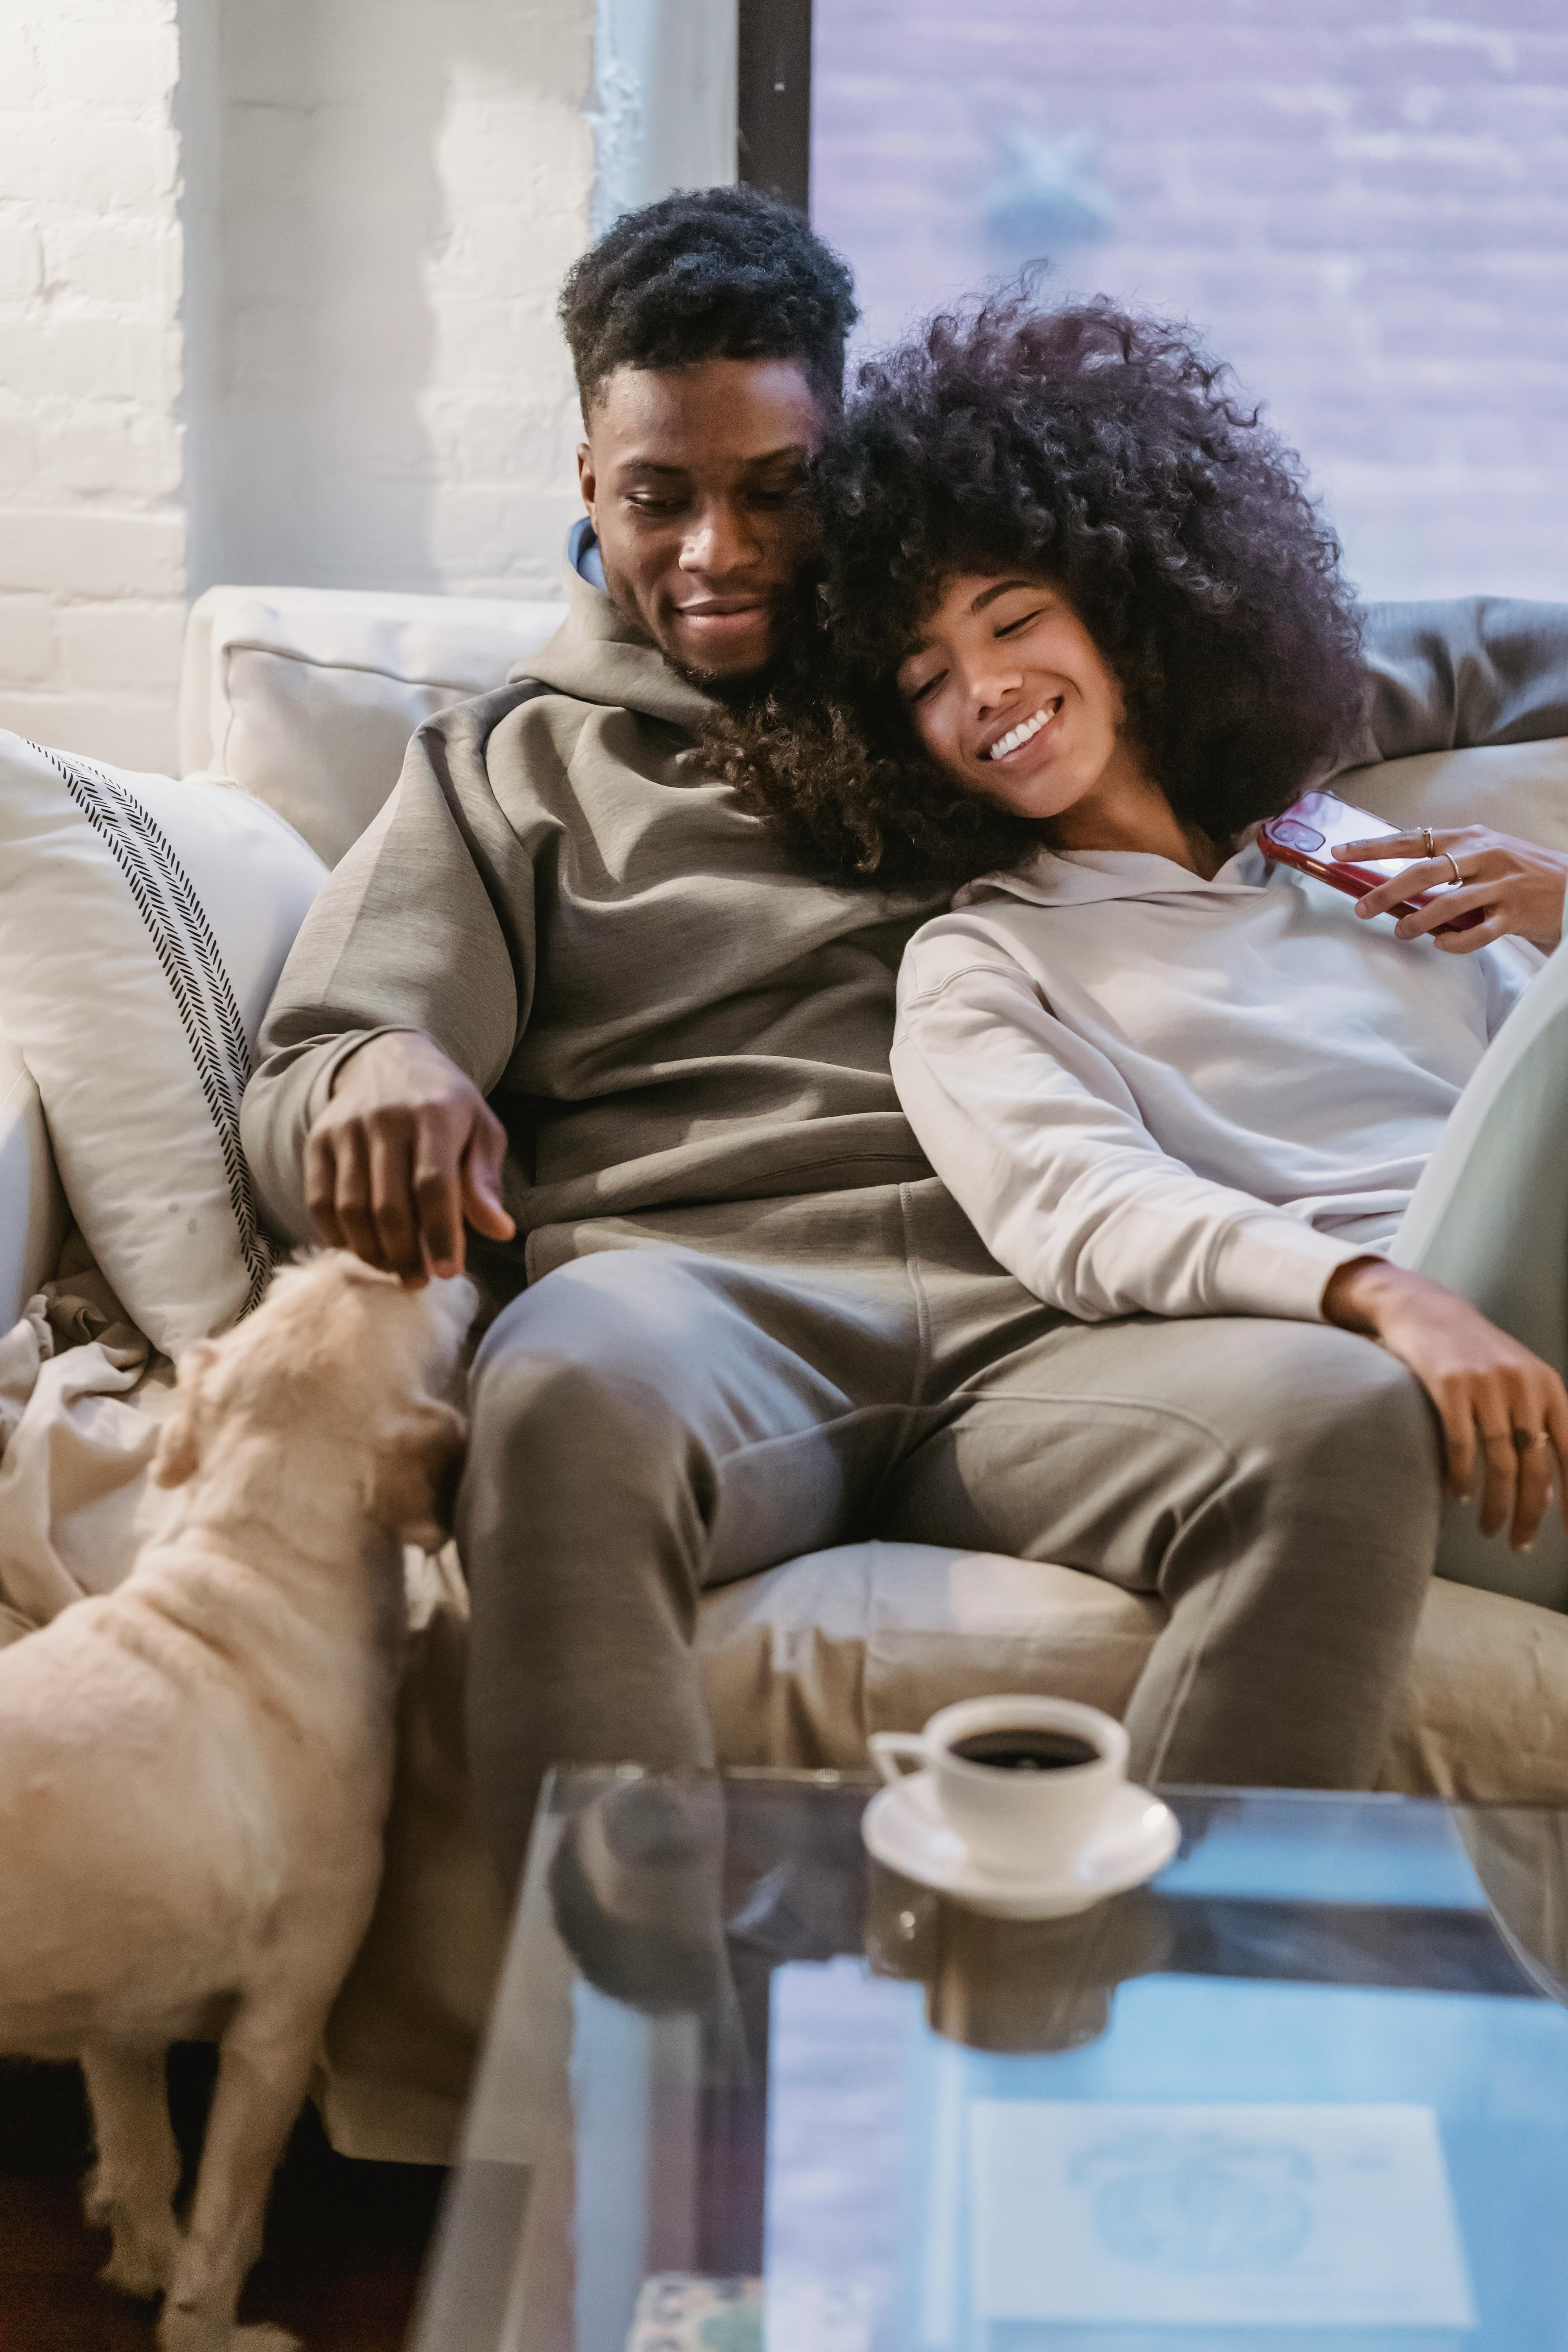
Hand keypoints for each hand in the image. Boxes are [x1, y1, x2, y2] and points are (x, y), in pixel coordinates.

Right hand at [304, 1032, 515, 1285]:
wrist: (389, 1059)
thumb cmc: (446, 1105)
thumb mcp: (481, 1130)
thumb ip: (485, 1180)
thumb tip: (501, 1231)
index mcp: (434, 1115)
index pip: (434, 1186)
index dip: (441, 1234)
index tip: (449, 1272)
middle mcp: (385, 1119)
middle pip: (389, 1205)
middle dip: (405, 1255)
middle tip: (418, 1281)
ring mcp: (346, 1130)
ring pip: (351, 1208)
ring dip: (370, 1251)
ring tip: (391, 1270)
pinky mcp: (318, 1141)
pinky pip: (319, 1200)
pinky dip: (336, 1234)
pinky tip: (359, 1249)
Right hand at [1323, 1257, 1567, 1550]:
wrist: (1425, 1309)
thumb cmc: (1474, 1352)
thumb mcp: (1519, 1377)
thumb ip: (1537, 1420)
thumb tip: (1548, 1486)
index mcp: (1549, 1386)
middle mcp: (1524, 1385)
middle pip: (1535, 1465)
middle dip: (1530, 1512)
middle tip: (1520, 1544)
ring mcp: (1486, 1385)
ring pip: (1501, 1461)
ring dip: (1496, 1504)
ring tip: (1489, 1529)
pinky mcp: (1449, 1386)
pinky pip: (1462, 1445)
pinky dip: (1462, 1476)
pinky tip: (1459, 1495)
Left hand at [1332, 824, 1567, 952]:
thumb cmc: (1520, 872)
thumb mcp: (1483, 853)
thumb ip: (1446, 861)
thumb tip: (1397, 879)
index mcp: (1468, 838)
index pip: (1411, 839)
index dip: (1372, 847)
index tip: (1339, 853)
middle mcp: (1483, 856)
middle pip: (1423, 872)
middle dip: (1386, 891)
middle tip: (1361, 908)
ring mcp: (1500, 885)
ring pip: (1449, 903)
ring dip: (1418, 920)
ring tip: (1400, 930)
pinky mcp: (1515, 914)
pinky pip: (1479, 933)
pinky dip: (1456, 941)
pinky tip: (1441, 944)